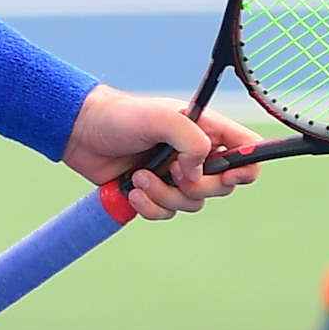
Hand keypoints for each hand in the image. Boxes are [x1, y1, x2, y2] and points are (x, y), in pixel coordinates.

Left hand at [60, 86, 261, 220]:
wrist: (81, 132)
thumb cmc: (121, 116)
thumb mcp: (160, 117)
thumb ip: (191, 140)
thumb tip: (197, 174)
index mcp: (205, 130)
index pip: (246, 149)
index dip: (247, 166)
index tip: (230, 175)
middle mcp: (194, 154)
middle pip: (222, 186)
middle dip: (196, 187)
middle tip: (173, 173)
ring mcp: (174, 175)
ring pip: (192, 204)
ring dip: (165, 196)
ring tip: (139, 176)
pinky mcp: (154, 192)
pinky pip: (166, 214)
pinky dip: (150, 208)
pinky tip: (132, 191)